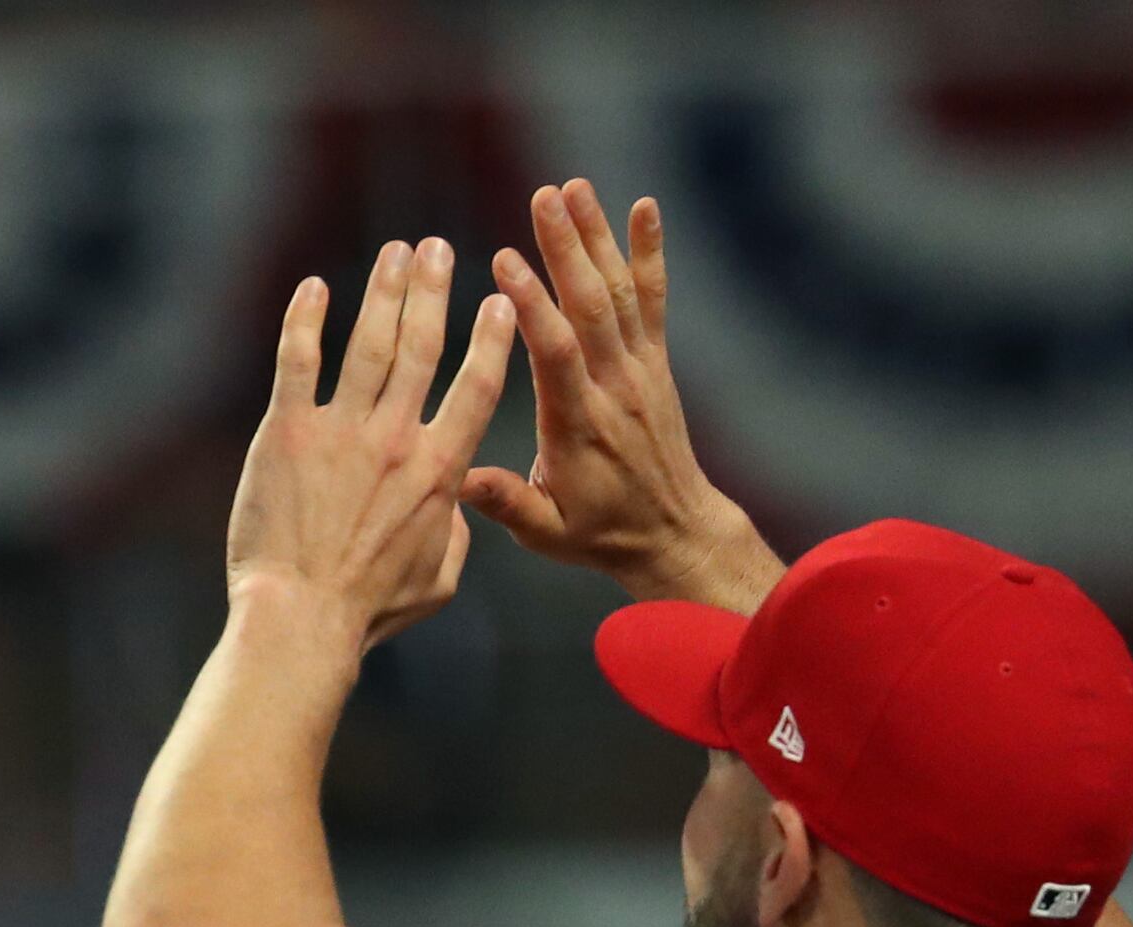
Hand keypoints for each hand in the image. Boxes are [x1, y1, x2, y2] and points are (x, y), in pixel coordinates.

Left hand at [228, 238, 514, 653]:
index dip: (492, 337)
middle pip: (423, 345)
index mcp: (441, 471)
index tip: (500, 300)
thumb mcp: (438, 582)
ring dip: (384, 290)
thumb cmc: (368, 612)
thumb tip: (455, 509)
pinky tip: (313, 288)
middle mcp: (396, 439)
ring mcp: (341, 431)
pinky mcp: (286, 433)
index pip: (478, 385)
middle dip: (434, 289)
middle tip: (437, 249)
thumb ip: (453, 535)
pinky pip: (298, 360)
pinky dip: (305, 319)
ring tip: (396, 253)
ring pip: (369, 342)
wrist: (301, 620)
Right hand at [464, 182, 780, 610]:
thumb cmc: (599, 533)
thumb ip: (507, 502)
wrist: (673, 532)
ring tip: (573, 187)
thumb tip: (458, 479)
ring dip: (597, 236)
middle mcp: (615, 388)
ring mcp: (640, 369)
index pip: (556, 355)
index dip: (532, 305)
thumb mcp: (546, 532)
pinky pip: (653, 299)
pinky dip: (649, 252)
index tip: (506, 260)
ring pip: (617, 293)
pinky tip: (643, 207)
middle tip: (543, 196)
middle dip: (566, 249)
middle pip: (590, 307)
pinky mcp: (655, 360)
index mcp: (580, 426)